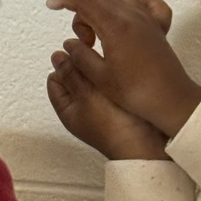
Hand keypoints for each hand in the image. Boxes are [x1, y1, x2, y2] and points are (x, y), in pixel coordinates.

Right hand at [47, 0, 200, 137]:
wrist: (170, 100)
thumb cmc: (137, 92)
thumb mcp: (99, 77)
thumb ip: (80, 56)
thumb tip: (70, 44)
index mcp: (115, 26)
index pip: (84, 1)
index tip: (52, 5)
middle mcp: (132, 16)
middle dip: (82, 15)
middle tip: (82, 42)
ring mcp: (147, 19)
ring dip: (102, 8)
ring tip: (99, 33)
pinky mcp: (158, 27)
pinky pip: (146, 3)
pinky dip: (132, 5)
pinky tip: (126, 18)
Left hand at [48, 50, 167, 159]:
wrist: (145, 143)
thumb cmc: (113, 127)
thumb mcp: (86, 96)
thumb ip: (71, 75)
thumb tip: (56, 57)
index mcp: (68, 109)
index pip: (55, 80)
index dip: (64, 67)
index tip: (79, 60)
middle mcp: (83, 107)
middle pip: (75, 77)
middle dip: (84, 66)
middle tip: (96, 63)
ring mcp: (101, 104)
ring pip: (94, 77)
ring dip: (100, 70)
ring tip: (111, 68)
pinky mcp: (119, 100)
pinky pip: (111, 82)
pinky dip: (113, 76)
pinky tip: (121, 73)